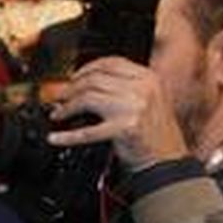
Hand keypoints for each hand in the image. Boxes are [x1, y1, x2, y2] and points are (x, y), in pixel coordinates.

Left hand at [48, 55, 189, 171]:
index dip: (86, 69)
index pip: (111, 62)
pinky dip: (67, 135)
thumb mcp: (147, 100)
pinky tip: (56, 138)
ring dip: (67, 107)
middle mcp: (142, 89)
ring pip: (87, 98)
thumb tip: (82, 84)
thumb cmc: (154, 133)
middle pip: (94, 79)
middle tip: (58, 98)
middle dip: (70, 88)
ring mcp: (133, 108)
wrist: (167, 160)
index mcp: (148, 78)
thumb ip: (122, 88)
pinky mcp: (124, 129)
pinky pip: (87, 131)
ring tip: (57, 114)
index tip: (72, 78)